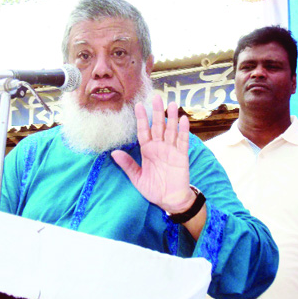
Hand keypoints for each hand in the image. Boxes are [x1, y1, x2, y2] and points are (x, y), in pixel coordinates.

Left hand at [111, 95, 194, 213]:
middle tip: (156, 97)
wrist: (170, 201)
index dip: (142, 118)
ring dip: (172, 117)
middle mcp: (160, 147)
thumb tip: (113, 152)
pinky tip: (183, 119)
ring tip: (172, 104)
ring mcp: (172, 150)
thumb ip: (127, 164)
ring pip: (172, 130)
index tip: (138, 105)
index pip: (144, 131)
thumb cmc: (154, 189)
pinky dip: (184, 131)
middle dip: (157, 112)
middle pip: (158, 126)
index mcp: (148, 150)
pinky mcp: (182, 156)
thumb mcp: (137, 178)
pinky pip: (183, 141)